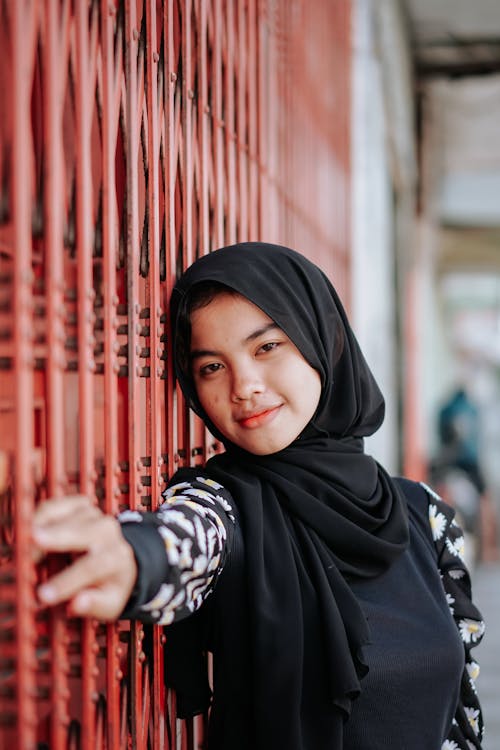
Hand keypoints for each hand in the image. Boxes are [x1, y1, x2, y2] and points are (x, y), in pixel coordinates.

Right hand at [32, 495, 137, 620]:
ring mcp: (94, 515)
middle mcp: (108, 532)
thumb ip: (95, 604)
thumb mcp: (110, 603)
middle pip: (81, 532)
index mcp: (116, 558)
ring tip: (25, 544)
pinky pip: (57, 505)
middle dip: (57, 536)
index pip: (92, 568)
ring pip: (67, 516)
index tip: (44, 595)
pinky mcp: (80, 505)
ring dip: (44, 526)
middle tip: (33, 541)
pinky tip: (29, 528)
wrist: (119, 558)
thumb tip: (77, 604)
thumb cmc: (110, 584)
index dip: (67, 581)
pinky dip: (41, 515)